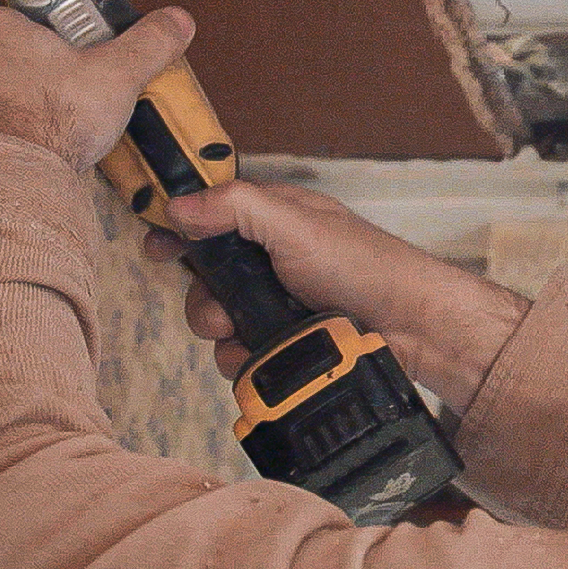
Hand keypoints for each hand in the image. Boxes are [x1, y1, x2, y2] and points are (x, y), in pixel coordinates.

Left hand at [0, 5, 194, 174]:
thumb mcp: (118, 77)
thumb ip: (148, 44)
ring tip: (8, 137)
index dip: (46, 51)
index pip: (18, 27)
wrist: (21, 183)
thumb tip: (182, 20)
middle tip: (49, 110)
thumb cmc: (62, 123)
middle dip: (12, 79)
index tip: (68, 73)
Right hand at [144, 181, 527, 412]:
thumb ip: (236, 208)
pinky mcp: (288, 342)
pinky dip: (243, 360)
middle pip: (208, 279)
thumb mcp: (296, 224)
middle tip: (219, 316)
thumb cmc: (362, 264)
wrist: (412, 326)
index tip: (155, 250)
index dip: (179, 231)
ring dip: (222, 335)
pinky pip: (244, 354)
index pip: (211, 216)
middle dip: (203, 300)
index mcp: (275, 219)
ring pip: (221, 321)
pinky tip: (258, 363)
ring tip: (243, 341)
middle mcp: (273, 259)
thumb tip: (178, 205)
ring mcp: (280, 304)